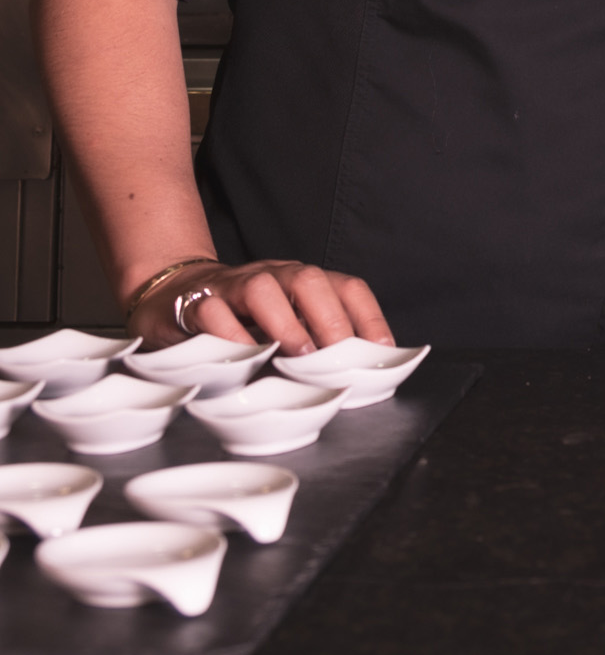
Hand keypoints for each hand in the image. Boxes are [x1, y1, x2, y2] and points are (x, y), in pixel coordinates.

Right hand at [128, 258, 393, 354]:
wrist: (171, 293)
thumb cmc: (239, 319)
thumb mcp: (281, 327)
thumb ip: (312, 344)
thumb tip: (355, 377)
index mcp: (301, 282)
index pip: (346, 287)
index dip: (369, 316)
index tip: (383, 351)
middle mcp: (273, 277)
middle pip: (309, 280)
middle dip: (330, 317)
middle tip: (339, 355)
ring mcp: (234, 287)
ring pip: (263, 288)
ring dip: (285, 322)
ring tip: (298, 354)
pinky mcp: (197, 303)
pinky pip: (214, 312)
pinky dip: (230, 334)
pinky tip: (243, 358)